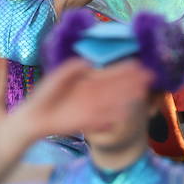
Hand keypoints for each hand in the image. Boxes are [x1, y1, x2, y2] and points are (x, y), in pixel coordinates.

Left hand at [12, 58, 152, 139]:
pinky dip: (113, 116)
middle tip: (148, 76)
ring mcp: (91, 108)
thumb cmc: (46, 93)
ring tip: (142, 91)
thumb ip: (74, 68)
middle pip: (115, 87)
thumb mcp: (60, 75)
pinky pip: (103, 118)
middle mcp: (93, 94)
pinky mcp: (86, 122)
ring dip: (127, 97)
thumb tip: (89, 62)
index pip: (109, 74)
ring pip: (113, 102)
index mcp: (88, 81)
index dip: (123, 70)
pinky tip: (125, 112)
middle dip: (131, 81)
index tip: (138, 64)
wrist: (34, 116)